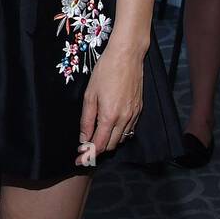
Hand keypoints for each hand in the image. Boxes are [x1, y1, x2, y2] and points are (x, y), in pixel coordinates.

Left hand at [77, 44, 143, 165]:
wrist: (127, 57)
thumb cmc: (104, 72)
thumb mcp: (90, 94)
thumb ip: (87, 118)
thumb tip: (83, 137)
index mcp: (110, 116)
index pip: (100, 144)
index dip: (89, 154)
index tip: (80, 160)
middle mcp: (124, 119)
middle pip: (112, 144)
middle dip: (98, 150)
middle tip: (85, 152)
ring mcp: (134, 115)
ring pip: (122, 138)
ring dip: (109, 142)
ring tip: (96, 140)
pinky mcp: (139, 110)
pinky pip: (130, 129)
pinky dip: (120, 134)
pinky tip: (111, 129)